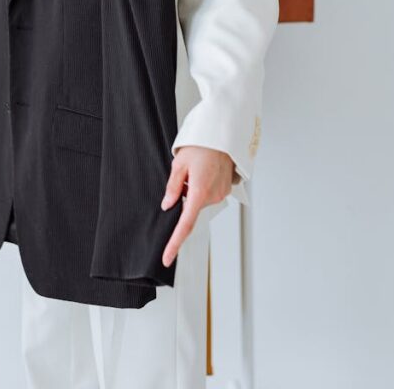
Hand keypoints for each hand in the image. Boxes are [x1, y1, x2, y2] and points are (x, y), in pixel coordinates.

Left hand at [160, 145, 235, 266]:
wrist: (222, 134)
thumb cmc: (201, 146)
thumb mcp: (179, 164)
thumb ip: (173, 188)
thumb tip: (168, 206)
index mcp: (198, 192)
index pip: (184, 225)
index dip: (174, 243)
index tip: (167, 258)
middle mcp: (212, 197)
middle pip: (190, 208)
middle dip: (183, 197)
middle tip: (185, 175)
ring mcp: (220, 194)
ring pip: (199, 201)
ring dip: (193, 190)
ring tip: (196, 169)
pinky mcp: (225, 190)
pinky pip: (208, 195)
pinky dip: (202, 187)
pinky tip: (204, 172)